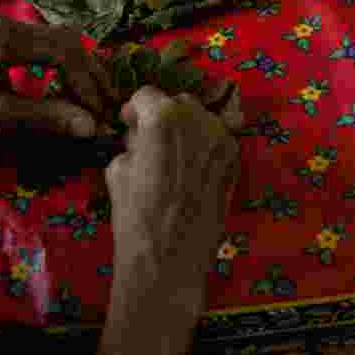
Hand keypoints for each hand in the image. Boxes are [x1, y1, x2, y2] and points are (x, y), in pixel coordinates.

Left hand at [0, 14, 115, 138]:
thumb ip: (47, 117)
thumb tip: (93, 126)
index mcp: (3, 37)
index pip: (65, 51)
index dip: (88, 83)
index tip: (100, 113)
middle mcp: (7, 24)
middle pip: (68, 42)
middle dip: (90, 76)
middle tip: (107, 108)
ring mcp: (4, 30)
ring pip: (61, 43)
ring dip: (81, 72)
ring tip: (95, 103)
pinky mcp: (2, 41)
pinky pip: (47, 49)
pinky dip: (65, 70)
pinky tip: (71, 94)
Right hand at [96, 86, 241, 354]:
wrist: (171, 259)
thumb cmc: (136, 216)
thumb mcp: (118, 170)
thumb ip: (133, 142)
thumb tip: (141, 137)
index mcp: (163, 116)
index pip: (146, 95)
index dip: (134, 110)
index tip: (129, 126)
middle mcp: (199, 119)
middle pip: (179, 103)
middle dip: (164, 117)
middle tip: (151, 143)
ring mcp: (223, 139)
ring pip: (203, 120)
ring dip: (187, 130)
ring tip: (174, 159)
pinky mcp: (236, 160)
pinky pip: (217, 142)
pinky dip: (204, 148)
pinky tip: (192, 173)